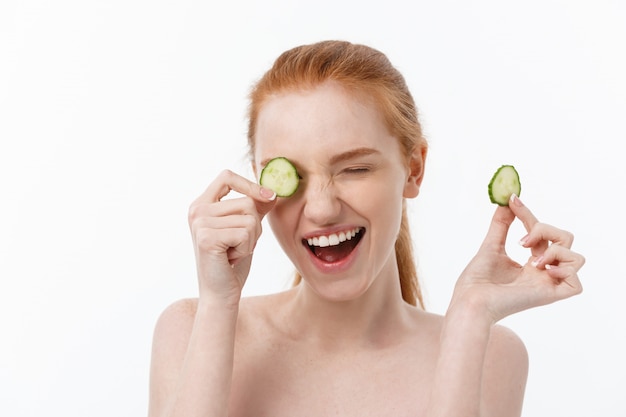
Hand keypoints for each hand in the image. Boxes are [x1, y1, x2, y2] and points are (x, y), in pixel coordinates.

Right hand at [187, 169, 276, 302]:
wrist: (221, 293)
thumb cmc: (231, 262)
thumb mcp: (245, 230)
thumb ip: (255, 209)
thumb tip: (272, 193)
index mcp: (202, 204)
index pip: (227, 176)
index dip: (250, 184)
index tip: (269, 196)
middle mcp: (197, 210)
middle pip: (247, 201)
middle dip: (254, 226)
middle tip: (238, 245)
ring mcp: (200, 223)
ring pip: (250, 218)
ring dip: (251, 239)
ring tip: (234, 252)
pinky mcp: (207, 237)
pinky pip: (246, 232)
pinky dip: (246, 248)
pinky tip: (231, 258)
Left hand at [451, 194, 584, 322]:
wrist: (469, 300)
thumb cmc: (475, 281)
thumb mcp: (490, 246)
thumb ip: (501, 225)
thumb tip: (507, 202)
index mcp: (530, 263)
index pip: (542, 233)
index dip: (529, 215)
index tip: (513, 201)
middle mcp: (542, 273)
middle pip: (565, 240)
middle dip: (545, 229)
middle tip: (521, 241)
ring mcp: (547, 285)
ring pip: (577, 258)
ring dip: (555, 249)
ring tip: (531, 260)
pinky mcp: (549, 296)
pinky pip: (577, 283)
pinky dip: (564, 270)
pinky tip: (541, 269)